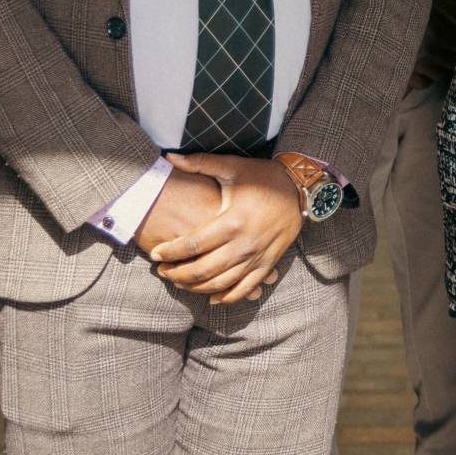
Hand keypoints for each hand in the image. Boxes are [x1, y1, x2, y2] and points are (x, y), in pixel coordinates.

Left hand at [148, 153, 304, 304]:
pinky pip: (245, 289)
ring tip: (179, 283)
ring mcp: (257, 257)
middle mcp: (244, 244)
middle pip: (203, 270)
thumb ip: (200, 163)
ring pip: (221, 283)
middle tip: (163, 272)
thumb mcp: (232, 167)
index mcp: (232, 221)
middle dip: (178, 274)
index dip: (171, 251)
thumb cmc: (263, 177)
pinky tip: (212, 298)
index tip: (156, 254)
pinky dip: (227, 297)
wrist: (299, 188)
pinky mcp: (268, 264)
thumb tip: (170, 156)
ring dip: (197, 287)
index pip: (193, 244)